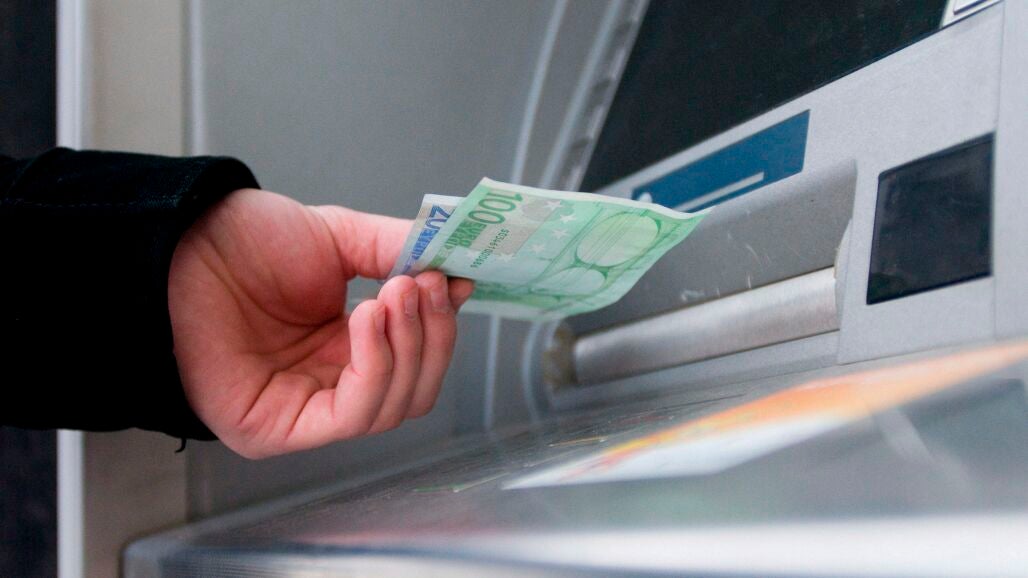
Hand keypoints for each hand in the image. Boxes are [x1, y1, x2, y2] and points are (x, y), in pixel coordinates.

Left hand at [168, 188, 472, 457]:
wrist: (179, 243)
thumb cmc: (243, 241)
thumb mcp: (340, 238)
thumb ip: (399, 253)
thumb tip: (458, 274)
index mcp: (345, 348)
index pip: (416, 362)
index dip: (440, 327)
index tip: (453, 281)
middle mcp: (329, 386)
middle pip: (414, 392)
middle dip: (430, 337)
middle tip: (422, 284)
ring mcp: (305, 413)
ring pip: (392, 408)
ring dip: (405, 347)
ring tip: (392, 293)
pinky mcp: (279, 431)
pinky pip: (352, 416)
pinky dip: (374, 367)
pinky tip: (366, 320)